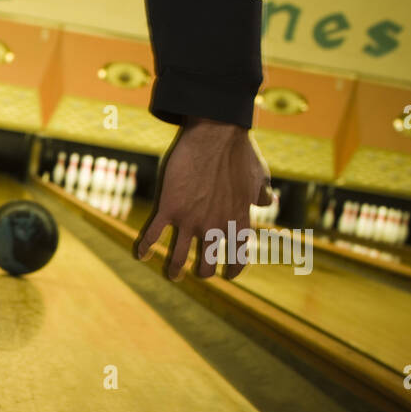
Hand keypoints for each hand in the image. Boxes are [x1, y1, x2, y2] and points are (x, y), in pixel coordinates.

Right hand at [135, 117, 272, 280]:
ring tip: (173, 276)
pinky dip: (145, 248)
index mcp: (237, 220)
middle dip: (203, 272)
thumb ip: (262, 193)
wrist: (215, 134)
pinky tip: (141, 255)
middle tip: (199, 272)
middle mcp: (214, 226)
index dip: (234, 269)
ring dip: (174, 270)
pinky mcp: (169, 208)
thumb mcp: (258, 175)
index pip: (238, 256)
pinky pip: (153, 235)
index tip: (229, 275)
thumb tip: (269, 202)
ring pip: (178, 257)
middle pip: (206, 263)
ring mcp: (190, 219)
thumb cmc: (240, 152)